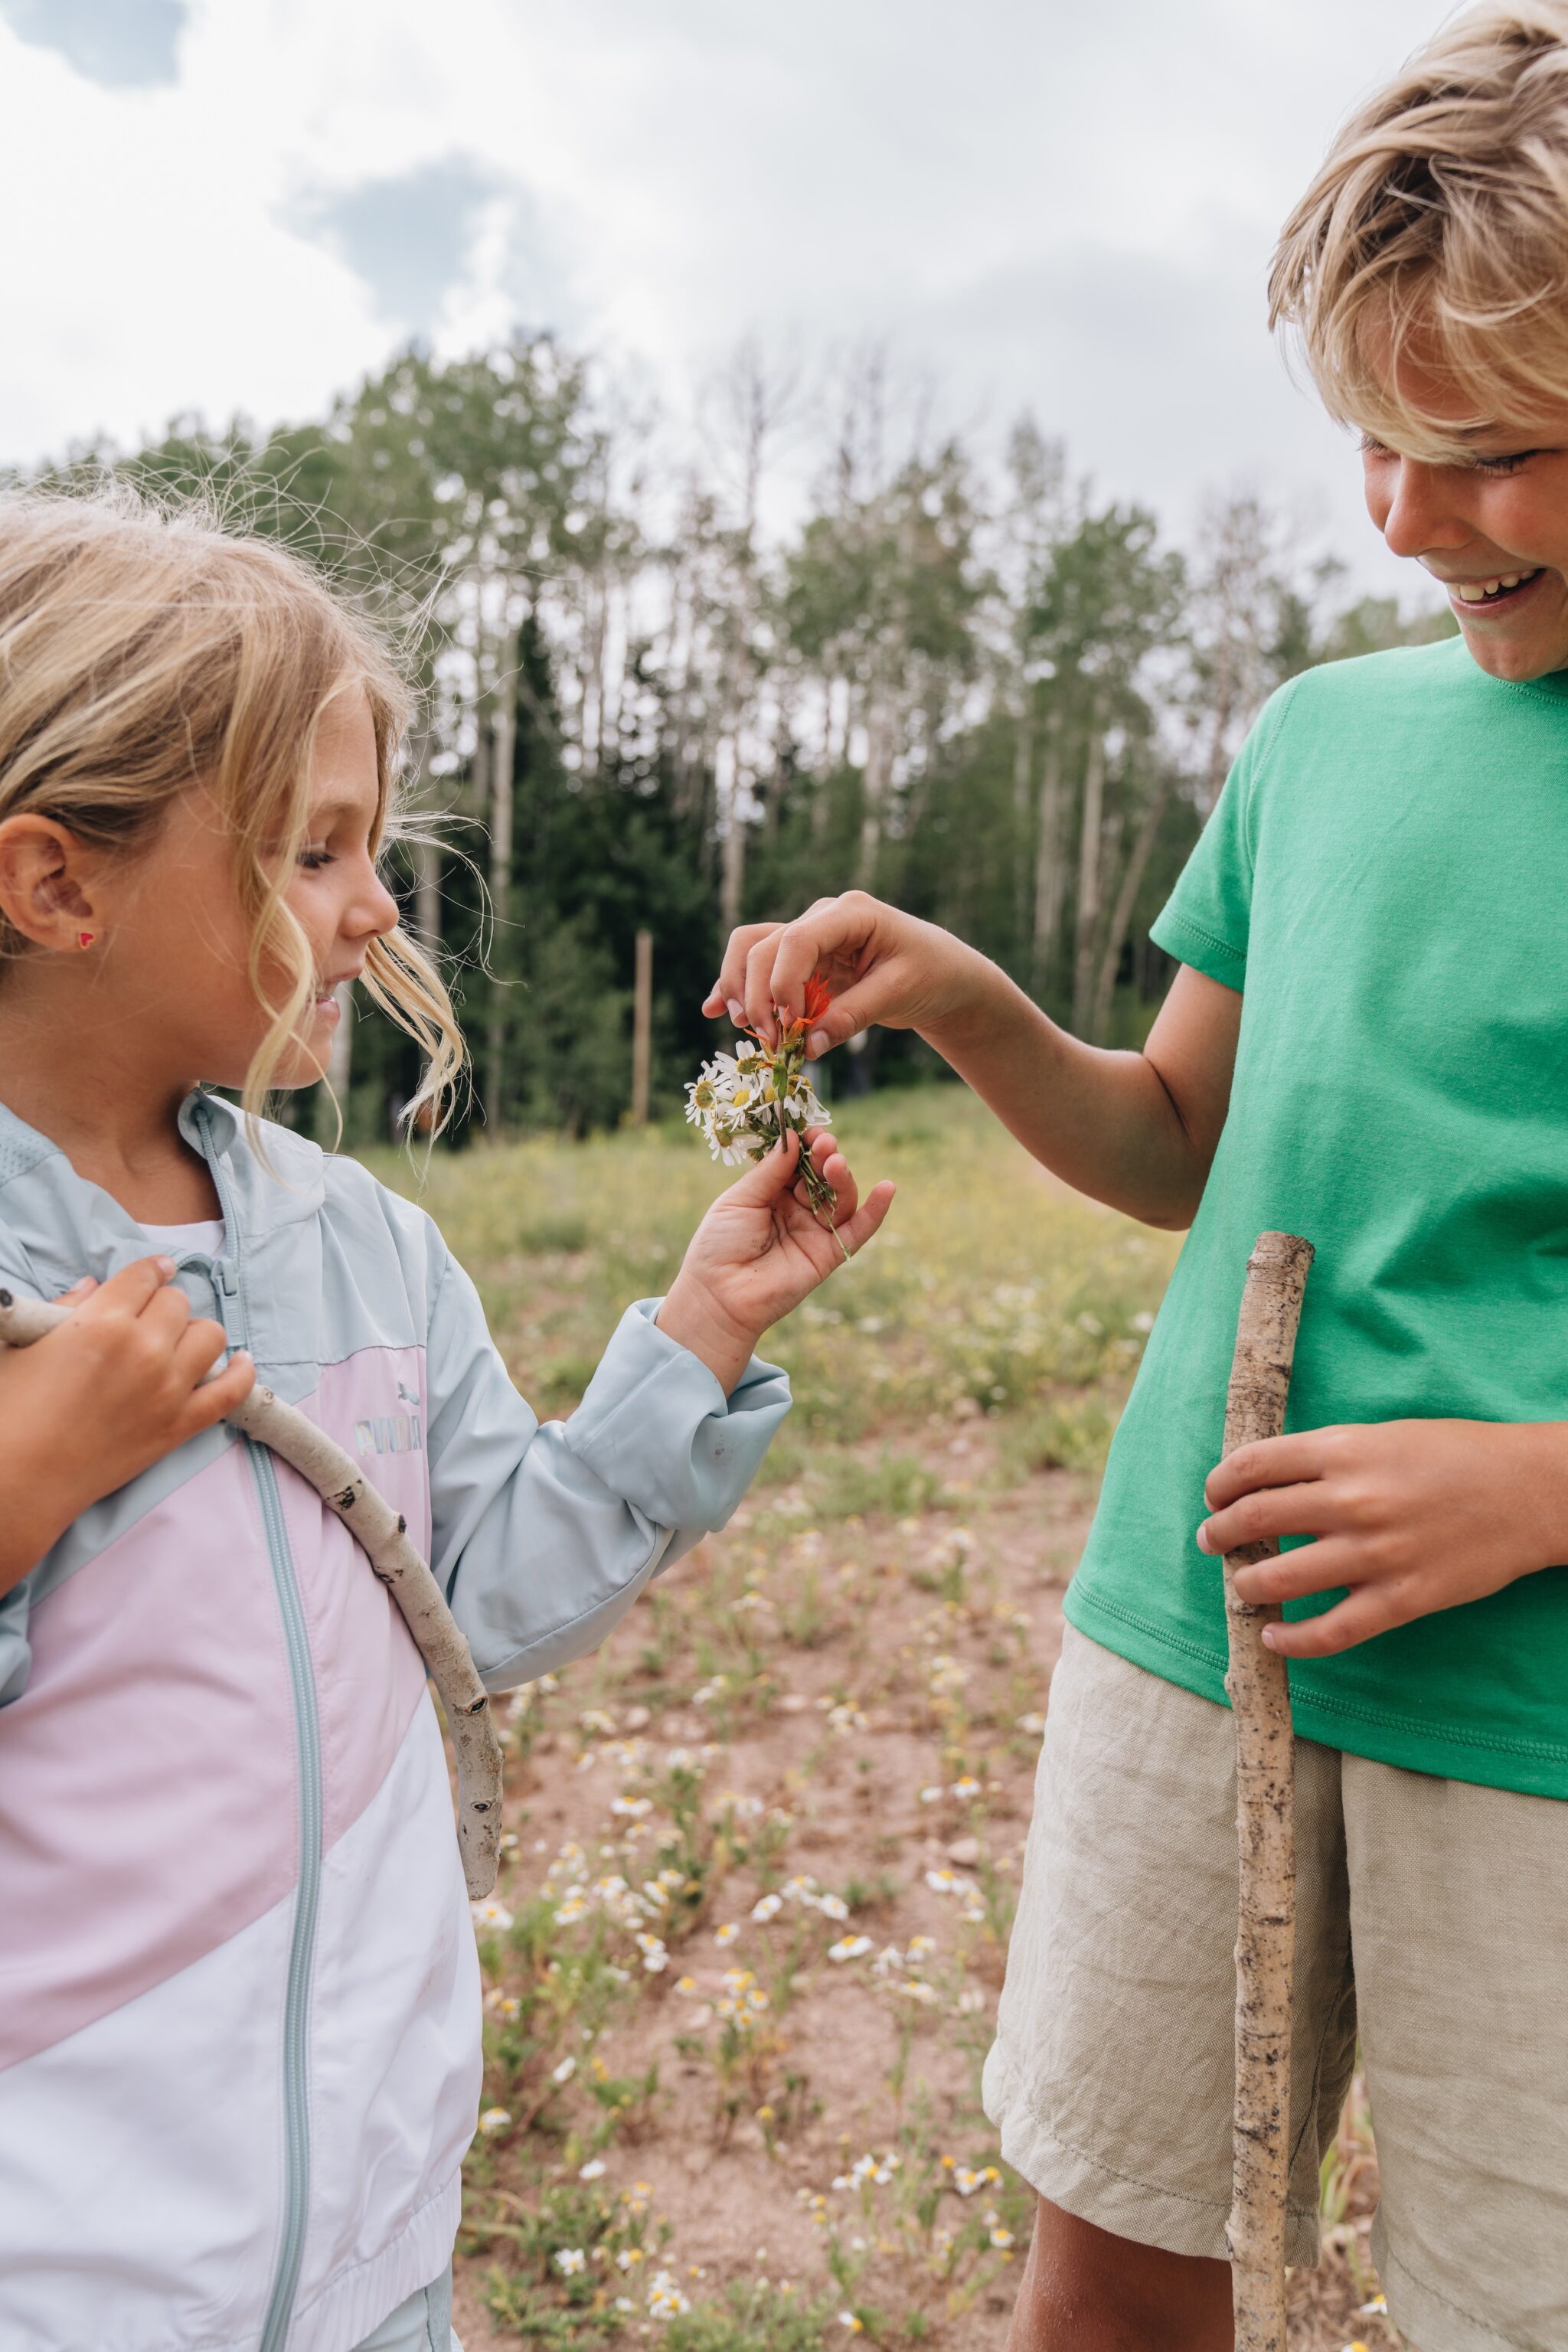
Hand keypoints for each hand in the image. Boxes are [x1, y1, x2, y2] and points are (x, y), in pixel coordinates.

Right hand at [0, 1256, 253, 1596]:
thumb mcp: (25, 1346)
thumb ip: (63, 1309)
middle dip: (163, 1306)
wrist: (22, 1480)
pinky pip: (232, 1391)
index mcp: (102, 1321)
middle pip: (178, 1303)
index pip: (145, 1276)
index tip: (156, 1273)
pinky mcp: (180, 1426)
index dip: (151, 1271)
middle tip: (147, 1321)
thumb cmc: (13, 1412)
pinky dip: (242, 1373)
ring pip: (211, 1335)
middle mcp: (144, 1349)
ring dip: (196, 1333)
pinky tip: (240, 1362)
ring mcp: (168, 1389)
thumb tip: (91, 1286)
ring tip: (178, 1343)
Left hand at [656, 1127, 895, 1392]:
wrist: (719, 1295)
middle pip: (821, 1176)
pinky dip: (875, 1211)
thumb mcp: (740, 1200)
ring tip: (836, 1163)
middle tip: (825, 1144)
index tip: (810, 1130)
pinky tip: (887, 1188)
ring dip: (842, 1178)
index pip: (798, 1161)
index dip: (806, 1144)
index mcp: (771, 1192)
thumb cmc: (719, 1245)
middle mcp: (796, 1208)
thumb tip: (793, 1137)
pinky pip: (858, 1231)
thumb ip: (770, 1171)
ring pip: (840, 1198)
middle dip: (825, 1157)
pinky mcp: (828, 1254)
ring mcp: (814, 1231)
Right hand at [702, 891, 989, 1055]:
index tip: (791, 1025)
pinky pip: (758, 966)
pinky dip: (735, 987)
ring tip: (745, 1028)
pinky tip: (713, 1009)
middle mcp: (822, 918)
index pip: (797, 940)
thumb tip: (806, 1047)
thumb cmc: (931, 974)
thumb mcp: (899, 994)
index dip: (783, 984)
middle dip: (757, 996)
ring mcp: (808, 936)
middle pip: (763, 946)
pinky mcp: (802, 960)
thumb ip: (852, 1017)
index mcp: (851, 913)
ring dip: (738, 989)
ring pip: (751, 950)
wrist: (942, 974)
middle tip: (772, 1042)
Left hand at [1197, 1418, 1567, 1656]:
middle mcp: (1350, 1500)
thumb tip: (1269, 1481)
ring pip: (1277, 1579)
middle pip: (1254, 1519)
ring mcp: (1373, 1553)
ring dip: (1245, 1585)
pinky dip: (1291, 1641)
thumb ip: (1328, 1457)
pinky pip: (1329, 1632)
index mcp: (1344, 1450)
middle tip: (1213, 1539)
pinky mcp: (1400, 1599)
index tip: (1214, 1495)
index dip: (1220, 1483)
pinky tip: (1274, 1638)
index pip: (1252, 1465)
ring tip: (1241, 1586)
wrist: (1530, 1492)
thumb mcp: (1384, 1435)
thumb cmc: (1457, 1455)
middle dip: (1221, 1532)